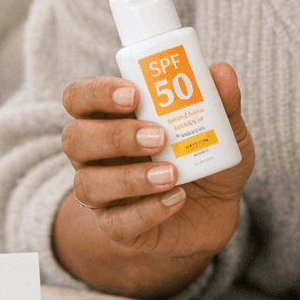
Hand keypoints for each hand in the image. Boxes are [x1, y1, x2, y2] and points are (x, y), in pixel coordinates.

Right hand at [59, 62, 254, 261]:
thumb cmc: (208, 155)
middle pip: (75, 139)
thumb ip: (222, 101)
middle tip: (159, 136)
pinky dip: (147, 210)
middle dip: (114, 135)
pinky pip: (116, 224)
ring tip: (172, 174)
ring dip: (129, 178)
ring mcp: (104, 193)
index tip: (133, 94)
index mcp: (111, 116)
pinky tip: (177, 199)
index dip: (96, 92)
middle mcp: (96, 154)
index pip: (79, 96)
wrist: (219, 210)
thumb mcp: (224, 128)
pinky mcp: (119, 228)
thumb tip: (222, 71)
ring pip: (88, 185)